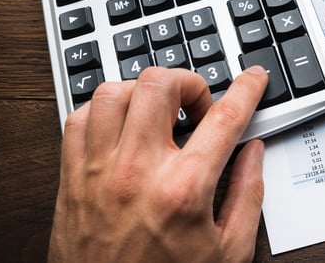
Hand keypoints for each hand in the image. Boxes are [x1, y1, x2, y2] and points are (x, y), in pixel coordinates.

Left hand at [48, 66, 268, 262]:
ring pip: (113, 92)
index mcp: (184, 190)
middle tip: (198, 108)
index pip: (224, 117)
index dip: (246, 89)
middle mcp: (137, 171)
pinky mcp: (71, 178)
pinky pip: (78, 118)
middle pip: (160, 85)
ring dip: (143, 93)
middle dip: (188, 83)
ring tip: (159, 114)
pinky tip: (122, 128)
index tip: (254, 78)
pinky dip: (102, 111)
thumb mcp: (229, 252)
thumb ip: (248, 195)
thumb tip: (253, 151)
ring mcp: (98, 171)